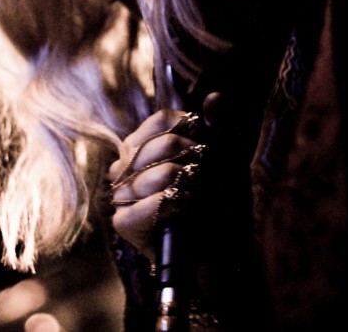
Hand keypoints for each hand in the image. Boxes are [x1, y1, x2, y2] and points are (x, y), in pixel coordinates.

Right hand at [108, 108, 205, 260]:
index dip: (190, 128)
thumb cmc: (219, 202)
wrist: (219, 251)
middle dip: (192, 160)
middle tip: (206, 175)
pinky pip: (149, 203)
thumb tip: (216, 97)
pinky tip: (187, 210)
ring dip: (189, 186)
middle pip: (159, 145)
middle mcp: (126, 167)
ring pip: (157, 175)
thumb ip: (219, 127)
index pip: (161, 121)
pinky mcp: (124, 222)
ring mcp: (122, 195)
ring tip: (200, 196)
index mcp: (143, 146)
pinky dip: (176, 205)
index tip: (207, 145)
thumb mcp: (225, 160)